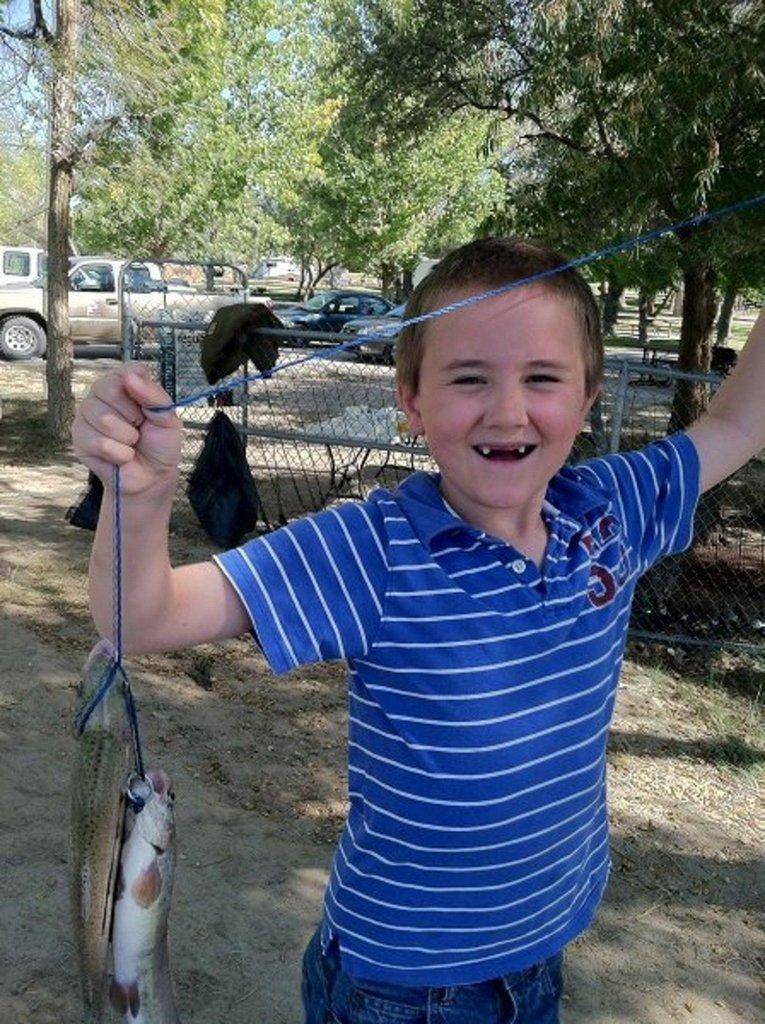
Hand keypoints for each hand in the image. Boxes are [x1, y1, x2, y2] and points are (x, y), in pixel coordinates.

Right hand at [72, 363, 182, 496]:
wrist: (152, 477)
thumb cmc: (160, 445)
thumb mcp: (168, 419)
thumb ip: (153, 395)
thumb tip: (129, 376)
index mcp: (125, 384)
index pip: (127, 371)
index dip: (139, 390)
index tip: (148, 408)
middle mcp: (101, 394)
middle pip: (106, 389)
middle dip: (132, 417)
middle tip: (139, 428)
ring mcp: (86, 415)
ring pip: (103, 418)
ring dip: (127, 438)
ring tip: (131, 443)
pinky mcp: (79, 439)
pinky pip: (98, 442)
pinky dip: (118, 453)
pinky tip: (121, 455)